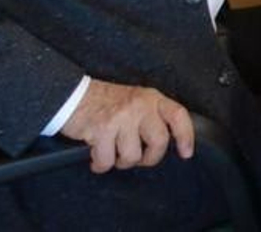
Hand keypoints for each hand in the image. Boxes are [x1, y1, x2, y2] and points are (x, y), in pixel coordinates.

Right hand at [61, 80, 193, 173]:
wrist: (74, 96)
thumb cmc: (106, 103)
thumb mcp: (137, 101)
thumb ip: (152, 116)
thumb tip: (167, 142)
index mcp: (152, 99)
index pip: (178, 116)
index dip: (186, 136)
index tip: (186, 153)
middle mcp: (140, 106)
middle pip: (159, 141)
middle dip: (149, 158)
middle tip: (139, 158)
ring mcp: (121, 117)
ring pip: (132, 155)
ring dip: (120, 162)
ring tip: (113, 153)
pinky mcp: (102, 129)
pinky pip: (107, 161)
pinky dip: (100, 164)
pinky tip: (97, 156)